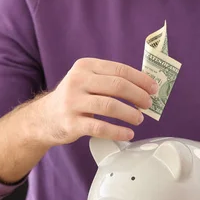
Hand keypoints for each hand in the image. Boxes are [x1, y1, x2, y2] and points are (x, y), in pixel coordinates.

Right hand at [36, 58, 157, 145]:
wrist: (45, 118)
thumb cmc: (74, 98)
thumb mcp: (86, 81)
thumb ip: (110, 80)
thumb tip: (145, 87)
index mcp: (85, 66)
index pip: (119, 69)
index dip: (140, 79)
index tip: (154, 88)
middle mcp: (77, 81)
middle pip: (116, 86)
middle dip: (138, 95)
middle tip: (148, 104)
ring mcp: (73, 102)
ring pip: (110, 106)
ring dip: (130, 113)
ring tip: (139, 119)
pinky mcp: (72, 123)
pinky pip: (100, 127)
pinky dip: (117, 131)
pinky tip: (128, 133)